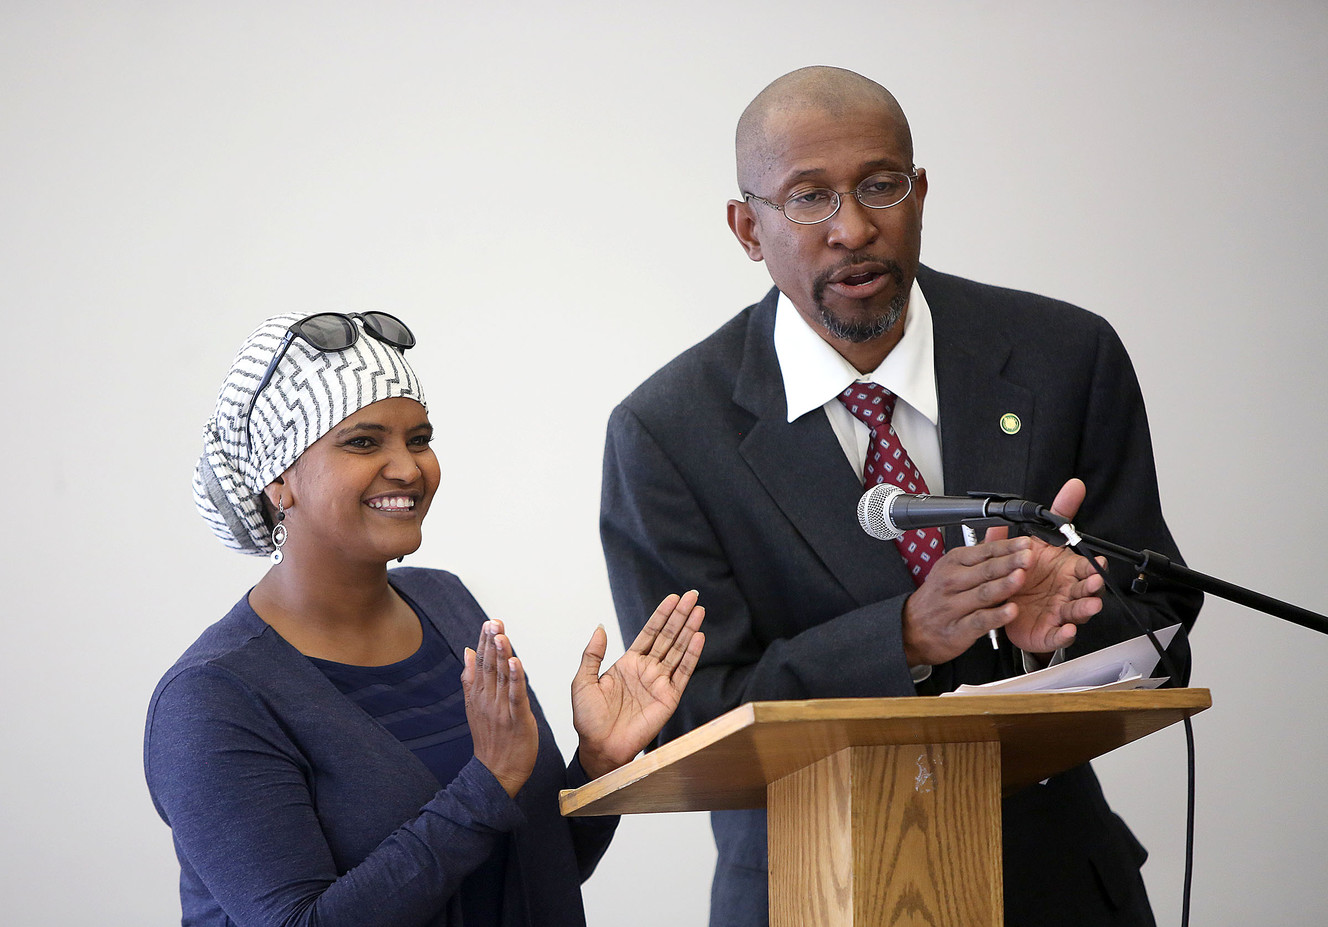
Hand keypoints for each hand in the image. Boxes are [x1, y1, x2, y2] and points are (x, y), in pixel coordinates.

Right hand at [461, 620, 538, 797]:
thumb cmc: (491, 740)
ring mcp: (500, 709)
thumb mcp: (475, 706)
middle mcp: (487, 699)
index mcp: (478, 695)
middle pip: (489, 666)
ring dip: (502, 655)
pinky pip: (515, 696)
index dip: (485, 642)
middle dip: (492, 642)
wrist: (496, 773)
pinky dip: (515, 679)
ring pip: (501, 677)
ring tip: (501, 634)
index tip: (489, 622)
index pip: (481, 663)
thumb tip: (469, 651)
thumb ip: (472, 678)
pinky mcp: (516, 719)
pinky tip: (515, 663)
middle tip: (494, 622)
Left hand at [571, 591, 705, 779]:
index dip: (661, 615)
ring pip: (678, 650)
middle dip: (680, 616)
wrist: (599, 747)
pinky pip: (683, 673)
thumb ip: (592, 654)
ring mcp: (659, 683)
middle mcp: (647, 670)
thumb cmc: (588, 719)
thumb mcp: (583, 681)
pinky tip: (699, 637)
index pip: (649, 633)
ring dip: (690, 629)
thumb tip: (600, 627)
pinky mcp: (669, 698)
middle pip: (668, 637)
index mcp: (628, 664)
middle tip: (693, 595)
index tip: (673, 598)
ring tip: (700, 610)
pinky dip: (692, 655)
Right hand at [900, 478, 1104, 665]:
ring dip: (1004, 585)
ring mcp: (955, 605)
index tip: (1025, 543)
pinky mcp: (959, 629)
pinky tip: (1011, 611)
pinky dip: (996, 616)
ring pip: (984, 593)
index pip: (985, 552)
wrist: (912, 627)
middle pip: (986, 570)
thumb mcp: (952, 567)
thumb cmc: (938, 596)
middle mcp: (954, 581)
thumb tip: (999, 530)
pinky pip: (980, 620)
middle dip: (1009, 562)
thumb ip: (980, 553)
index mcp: (954, 562)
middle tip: (1028, 556)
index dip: (1007, 547)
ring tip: (1021, 577)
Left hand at [983, 478, 1104, 656]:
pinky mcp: (1049, 631)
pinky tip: (1067, 630)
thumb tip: (1074, 487)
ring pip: (1078, 611)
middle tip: (1094, 582)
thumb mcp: (1035, 540)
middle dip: (1093, 586)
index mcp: (1067, 569)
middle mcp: (1068, 591)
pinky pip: (1059, 635)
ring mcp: (1060, 612)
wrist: (1006, 606)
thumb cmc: (1026, 574)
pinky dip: (1065, 634)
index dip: (1094, 565)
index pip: (1086, 566)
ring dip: (1085, 609)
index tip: (1098, 561)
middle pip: (1087, 589)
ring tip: (1090, 606)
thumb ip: (1053, 516)